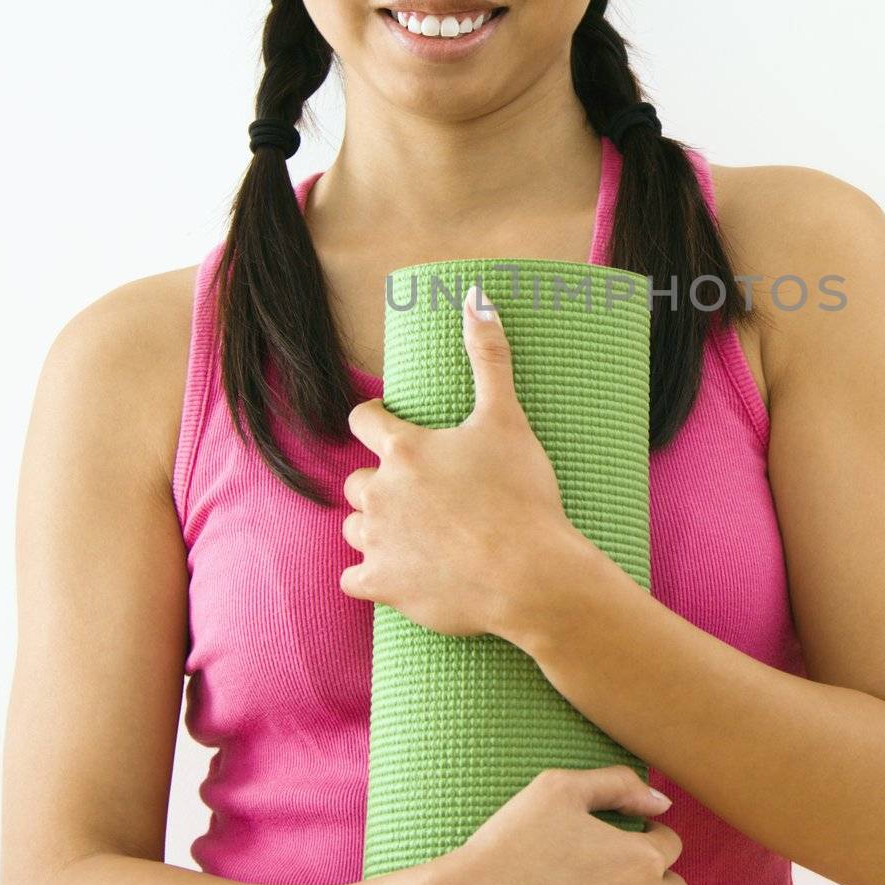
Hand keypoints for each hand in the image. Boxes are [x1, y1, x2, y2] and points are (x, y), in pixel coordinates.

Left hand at [339, 281, 579, 640]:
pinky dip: (371, 575)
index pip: (362, 420)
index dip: (375, 419)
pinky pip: (355, 578)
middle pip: (357, 480)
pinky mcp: (383, 586)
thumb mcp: (508, 419)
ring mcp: (378, 542)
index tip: (387, 425)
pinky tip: (399, 572)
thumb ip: (489, 357)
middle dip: (381, 483)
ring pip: (356, 528)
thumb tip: (478, 298)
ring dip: (377, 527)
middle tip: (421, 491)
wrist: (530, 575)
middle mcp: (380, 493)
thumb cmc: (522, 495)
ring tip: (416, 532)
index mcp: (404, 449)